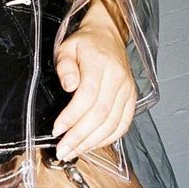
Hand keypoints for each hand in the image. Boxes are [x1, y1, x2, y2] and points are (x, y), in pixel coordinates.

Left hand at [52, 17, 136, 161]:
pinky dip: (108, 139)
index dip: (72, 116)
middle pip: (100, 114)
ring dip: (92, 142)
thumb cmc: (84, 43)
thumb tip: (69, 86)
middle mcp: (118, 79)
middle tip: (62, 150)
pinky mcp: (132, 99)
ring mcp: (127, 90)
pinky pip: (123, 124)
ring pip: (112, 123)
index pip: (87, 96)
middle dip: (79, 137)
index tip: (57, 129)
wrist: (108, 35)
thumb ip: (65, 66)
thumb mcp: (66, 47)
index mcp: (100, 64)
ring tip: (73, 152)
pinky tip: (92, 145)